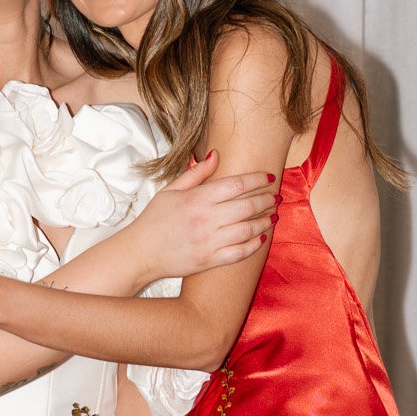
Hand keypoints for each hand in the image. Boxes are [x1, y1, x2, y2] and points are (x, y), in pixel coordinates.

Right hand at [132, 151, 275, 282]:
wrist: (140, 253)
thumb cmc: (154, 220)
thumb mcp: (170, 190)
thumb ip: (196, 173)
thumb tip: (217, 154)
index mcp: (197, 199)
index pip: (237, 184)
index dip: (258, 179)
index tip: (269, 177)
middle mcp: (206, 219)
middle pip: (248, 206)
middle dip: (267, 199)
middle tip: (276, 196)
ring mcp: (209, 242)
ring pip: (249, 229)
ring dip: (266, 221)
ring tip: (273, 215)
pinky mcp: (210, 260)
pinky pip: (240, 252)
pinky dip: (255, 244)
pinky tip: (261, 236)